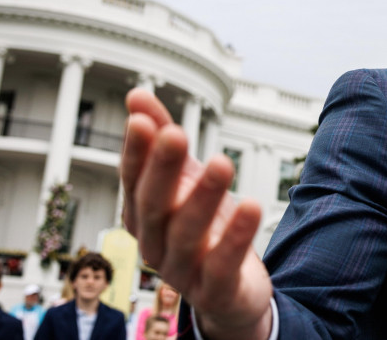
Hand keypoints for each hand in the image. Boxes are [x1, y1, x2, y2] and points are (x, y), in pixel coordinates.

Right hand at [121, 88, 272, 338]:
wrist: (230, 292)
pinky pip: (222, 266)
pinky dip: (235, 238)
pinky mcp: (215, 292)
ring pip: (187, 234)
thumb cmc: (202, 227)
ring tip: (224, 164)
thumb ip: (163, 139)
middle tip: (177, 135)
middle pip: (153, 206)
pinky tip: (253, 207)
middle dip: (163, 170)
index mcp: (142, 214)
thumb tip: (136, 95)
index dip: (136, 153)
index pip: (133, 180)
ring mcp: (182, 272)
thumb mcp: (185, 180)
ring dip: (204, 198)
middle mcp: (154, 243)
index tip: (143, 121)